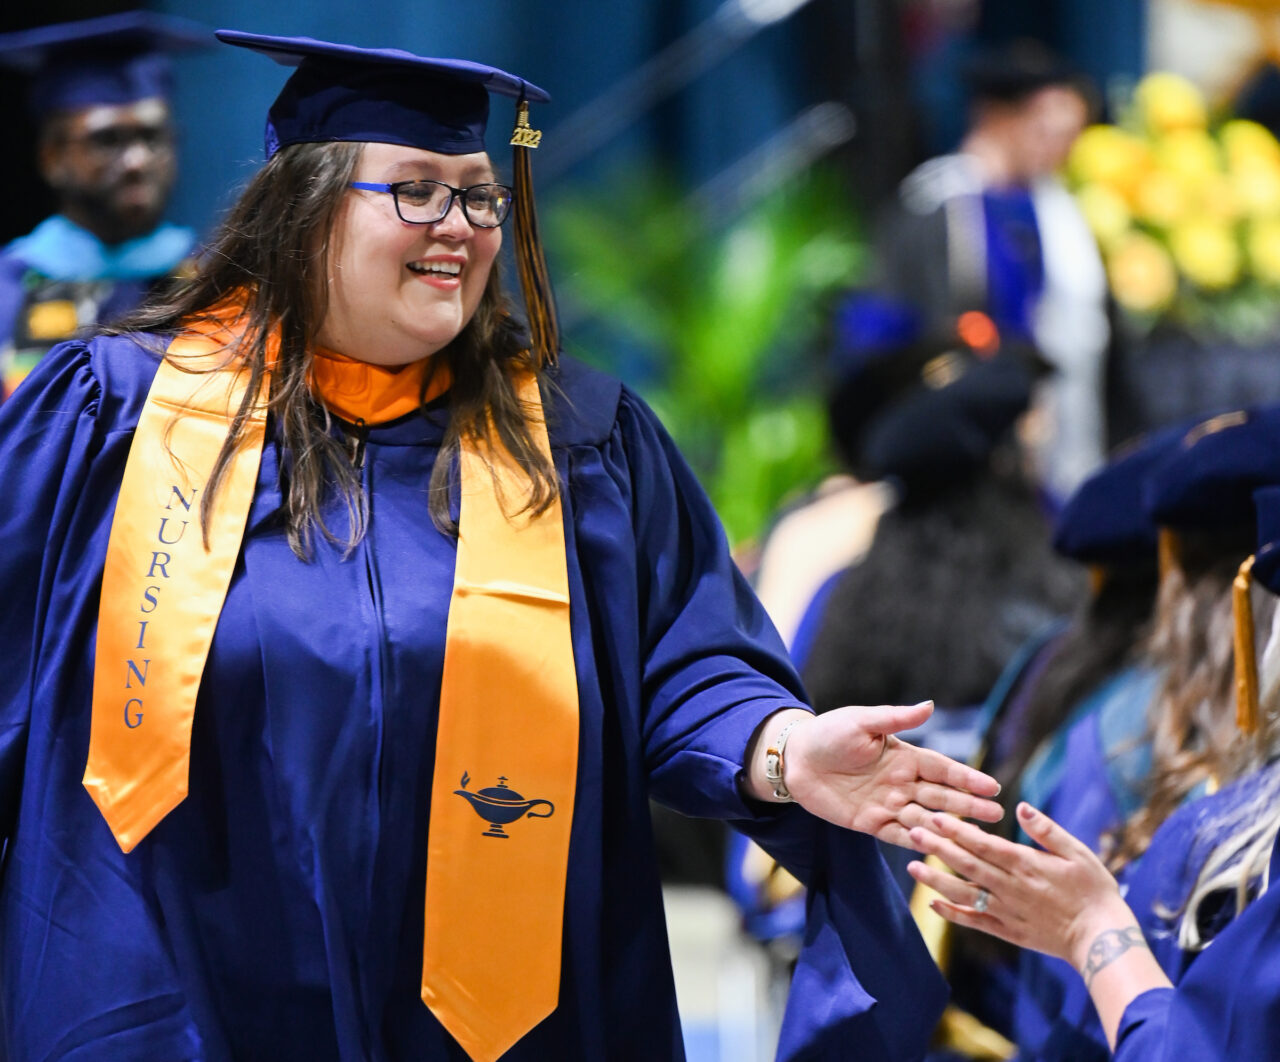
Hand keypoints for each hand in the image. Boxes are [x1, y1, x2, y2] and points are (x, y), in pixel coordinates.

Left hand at [769, 702, 1003, 847]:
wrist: (796, 758)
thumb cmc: (829, 733)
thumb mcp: (862, 721)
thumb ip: (895, 719)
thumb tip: (930, 705)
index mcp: (904, 757)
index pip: (942, 769)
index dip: (967, 778)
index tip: (992, 786)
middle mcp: (901, 783)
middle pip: (941, 797)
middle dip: (968, 805)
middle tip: (997, 815)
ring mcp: (888, 804)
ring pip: (924, 819)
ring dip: (948, 827)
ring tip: (976, 837)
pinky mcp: (870, 823)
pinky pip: (897, 835)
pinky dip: (916, 842)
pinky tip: (937, 849)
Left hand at [906, 802, 1134, 969]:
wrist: (1102, 939)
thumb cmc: (1094, 891)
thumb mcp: (1078, 853)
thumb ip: (1047, 830)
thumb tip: (1021, 806)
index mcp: (1026, 864)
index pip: (983, 843)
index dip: (957, 830)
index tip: (935, 817)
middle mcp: (1010, 887)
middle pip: (967, 864)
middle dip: (937, 847)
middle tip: (912, 831)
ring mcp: (1007, 911)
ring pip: (963, 894)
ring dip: (936, 880)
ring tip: (912, 867)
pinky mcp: (1008, 931)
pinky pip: (974, 922)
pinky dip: (952, 914)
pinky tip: (933, 904)